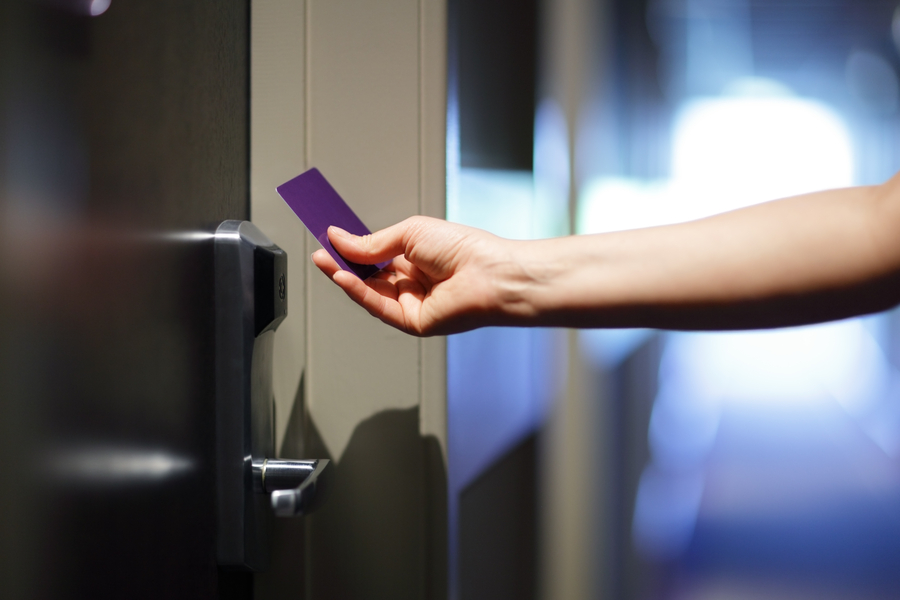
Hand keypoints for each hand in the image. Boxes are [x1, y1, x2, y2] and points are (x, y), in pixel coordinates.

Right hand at [311, 216, 527, 335]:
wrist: (489, 274)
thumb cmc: (463, 249)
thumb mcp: (410, 234)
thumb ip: (372, 243)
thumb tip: (340, 240)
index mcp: (417, 258)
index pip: (376, 254)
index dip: (352, 247)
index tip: (330, 236)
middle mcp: (413, 282)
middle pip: (369, 275)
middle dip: (343, 262)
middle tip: (320, 249)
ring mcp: (412, 303)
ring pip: (370, 292)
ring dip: (344, 276)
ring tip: (323, 259)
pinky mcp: (412, 322)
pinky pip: (378, 306)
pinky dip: (358, 292)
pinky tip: (342, 277)